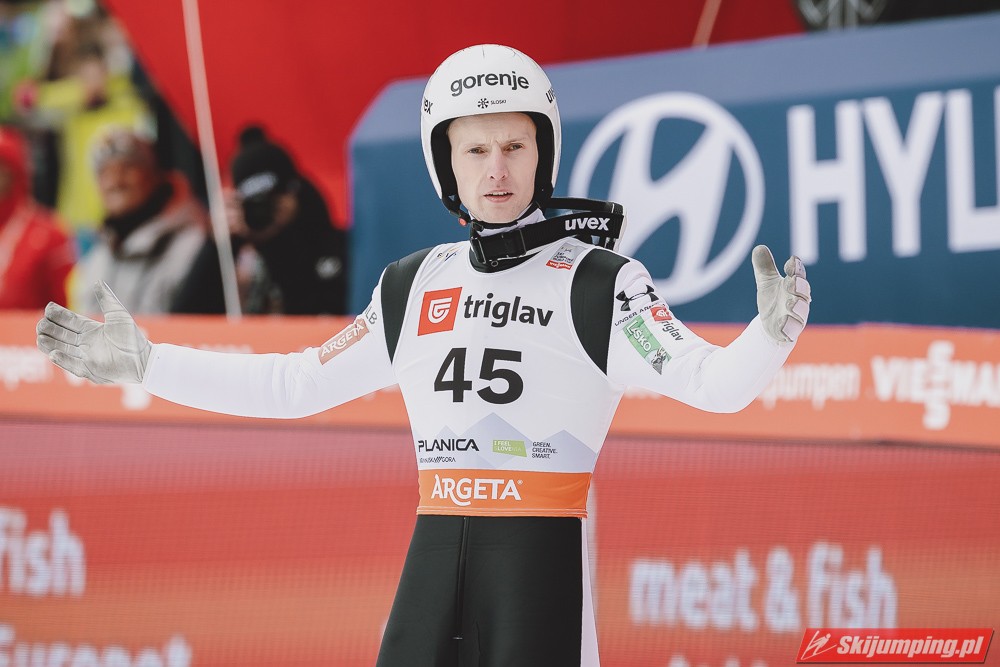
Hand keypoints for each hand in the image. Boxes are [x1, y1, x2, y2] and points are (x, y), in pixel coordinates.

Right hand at [36, 282, 150, 383]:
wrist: (145, 359)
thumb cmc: (133, 338)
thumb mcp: (119, 315)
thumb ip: (107, 299)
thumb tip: (97, 282)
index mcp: (90, 331)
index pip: (69, 321)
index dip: (58, 315)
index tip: (48, 308)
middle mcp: (85, 344)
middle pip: (61, 335)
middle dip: (49, 329)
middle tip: (41, 323)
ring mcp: (86, 358)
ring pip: (62, 349)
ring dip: (50, 344)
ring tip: (40, 337)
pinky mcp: (90, 370)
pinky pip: (73, 365)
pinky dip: (63, 360)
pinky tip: (54, 353)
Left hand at [751, 245, 810, 343]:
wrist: (770, 326)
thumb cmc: (773, 300)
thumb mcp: (766, 282)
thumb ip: (764, 267)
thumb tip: (759, 247)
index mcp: (794, 285)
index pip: (799, 274)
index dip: (796, 268)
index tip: (791, 261)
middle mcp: (799, 300)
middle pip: (803, 291)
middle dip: (798, 286)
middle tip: (792, 281)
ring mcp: (796, 316)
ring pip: (801, 311)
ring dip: (796, 306)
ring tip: (789, 302)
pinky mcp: (789, 331)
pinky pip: (792, 330)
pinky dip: (788, 326)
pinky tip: (782, 322)